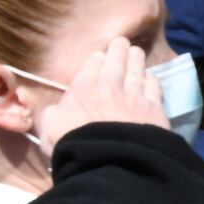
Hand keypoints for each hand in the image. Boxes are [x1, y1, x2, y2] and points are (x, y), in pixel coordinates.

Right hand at [34, 38, 168, 145]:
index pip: (92, 65)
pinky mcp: (154, 109)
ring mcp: (134, 96)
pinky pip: (154, 87)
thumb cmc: (73, 146)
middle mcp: (109, 86)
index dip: (97, 59)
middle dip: (119, 50)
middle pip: (116, 61)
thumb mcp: (49, 131)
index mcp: (82, 89)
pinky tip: (151, 77)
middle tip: (122, 43)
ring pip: (137, 70)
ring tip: (137, 52)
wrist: (110, 161)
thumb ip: (51, 116)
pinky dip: (152, 79)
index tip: (100, 57)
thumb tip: (53, 110)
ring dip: (137, 59)